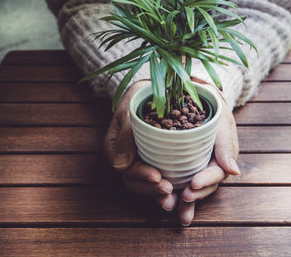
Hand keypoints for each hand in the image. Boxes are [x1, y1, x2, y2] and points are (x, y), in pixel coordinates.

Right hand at [103, 81, 176, 211]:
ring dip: (157, 194)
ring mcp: (137, 163)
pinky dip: (164, 190)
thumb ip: (126, 134)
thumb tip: (121, 165)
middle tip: (169, 189)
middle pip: (133, 181)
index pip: (125, 168)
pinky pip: (155, 181)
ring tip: (173, 198)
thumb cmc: (138, 99)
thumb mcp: (129, 111)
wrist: (149, 93)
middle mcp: (124, 159)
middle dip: (151, 189)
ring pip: (144, 186)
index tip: (157, 176)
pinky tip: (176, 196)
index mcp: (114, 147)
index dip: (140, 175)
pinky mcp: (151, 163)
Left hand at [177, 89, 239, 225]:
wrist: (199, 96)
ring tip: (174, 210)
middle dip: (194, 196)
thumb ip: (226, 144)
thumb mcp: (221, 119)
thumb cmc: (213, 106)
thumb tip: (234, 172)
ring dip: (184, 202)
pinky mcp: (184, 166)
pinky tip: (164, 202)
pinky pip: (180, 181)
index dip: (206, 181)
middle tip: (182, 199)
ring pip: (192, 189)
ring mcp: (197, 167)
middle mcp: (211, 165)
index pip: (217, 172)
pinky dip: (173, 193)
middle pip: (204, 186)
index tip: (193, 185)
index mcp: (223, 156)